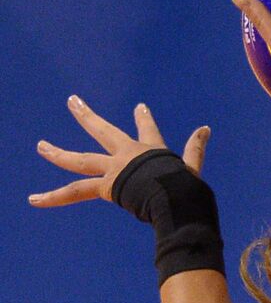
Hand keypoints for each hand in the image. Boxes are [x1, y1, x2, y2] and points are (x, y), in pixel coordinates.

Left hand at [28, 98, 209, 206]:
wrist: (175, 196)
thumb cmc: (187, 186)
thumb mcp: (193, 167)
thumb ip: (196, 148)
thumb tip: (206, 128)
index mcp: (150, 151)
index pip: (147, 129)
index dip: (144, 118)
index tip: (139, 108)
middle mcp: (128, 155)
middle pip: (102, 131)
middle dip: (87, 116)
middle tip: (72, 102)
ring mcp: (115, 169)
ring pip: (79, 159)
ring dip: (57, 152)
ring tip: (40, 146)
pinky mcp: (106, 186)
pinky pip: (73, 192)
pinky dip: (53, 198)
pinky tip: (33, 200)